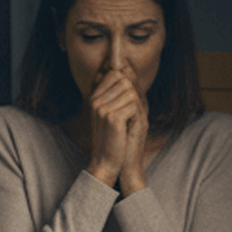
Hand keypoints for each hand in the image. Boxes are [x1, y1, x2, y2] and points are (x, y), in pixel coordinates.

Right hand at [85, 66, 149, 191]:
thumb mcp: (116, 113)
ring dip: (136, 108)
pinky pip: (134, 105)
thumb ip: (121, 92)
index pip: (115, 74)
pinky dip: (137, 116)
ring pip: (131, 93)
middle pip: (124, 82)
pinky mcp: (112, 118)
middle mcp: (96, 101)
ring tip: (129, 122)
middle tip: (131, 116)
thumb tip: (128, 70)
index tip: (129, 103)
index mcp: (94, 98)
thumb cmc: (116, 138)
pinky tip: (130, 127)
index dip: (128, 84)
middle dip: (134, 97)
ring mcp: (102, 108)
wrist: (107, 162)